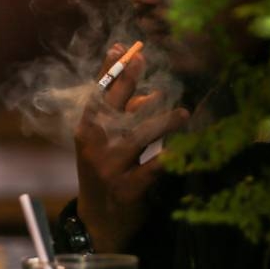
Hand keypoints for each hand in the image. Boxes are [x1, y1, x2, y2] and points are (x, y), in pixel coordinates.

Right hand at [75, 43, 189, 252]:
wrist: (98, 221)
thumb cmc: (105, 172)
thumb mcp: (106, 143)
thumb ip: (124, 117)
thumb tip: (149, 94)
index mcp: (87, 130)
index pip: (97, 94)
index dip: (108, 70)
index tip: (122, 47)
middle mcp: (95, 146)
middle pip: (112, 108)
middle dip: (127, 81)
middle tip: (143, 58)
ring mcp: (109, 168)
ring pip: (136, 137)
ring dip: (160, 121)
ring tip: (182, 112)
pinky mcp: (127, 189)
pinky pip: (151, 169)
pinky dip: (167, 159)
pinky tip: (181, 151)